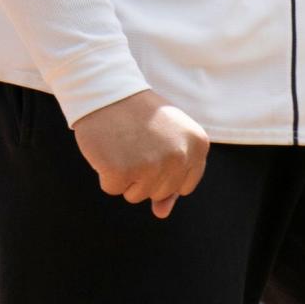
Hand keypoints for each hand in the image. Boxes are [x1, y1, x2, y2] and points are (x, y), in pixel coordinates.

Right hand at [72, 89, 209, 218]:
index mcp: (197, 145)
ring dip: (126, 175)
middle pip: (159, 193)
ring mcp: (151, 165)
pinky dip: (106, 172)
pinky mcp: (121, 171)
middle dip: (144, 174)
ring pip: (136, 195)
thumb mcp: (168, 138)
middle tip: (136, 142)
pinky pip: (113, 188)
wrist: (107, 90)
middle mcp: (179, 156)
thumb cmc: (140, 115)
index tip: (154, 148)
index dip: (164, 173)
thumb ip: (172, 175)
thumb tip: (162, 213)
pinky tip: (109, 148)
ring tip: (124, 144)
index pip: (183, 186)